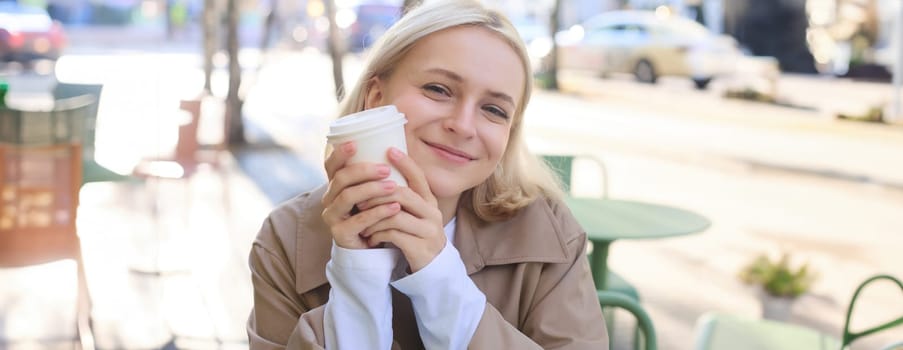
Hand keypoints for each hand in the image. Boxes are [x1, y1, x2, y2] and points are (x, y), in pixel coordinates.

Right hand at [320, 142, 401, 248]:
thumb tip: (396, 148)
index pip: (331, 166)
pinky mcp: (340, 234)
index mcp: (335, 186)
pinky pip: (359, 220)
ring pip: (347, 198)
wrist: (371, 248)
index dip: (339, 153)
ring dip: (371, 189)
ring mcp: (332, 217)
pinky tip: (395, 207)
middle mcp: (329, 199)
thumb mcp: (374, 193)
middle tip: (385, 169)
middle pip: (340, 179)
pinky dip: (378, 212)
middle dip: (363, 171)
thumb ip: (377, 175)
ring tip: (393, 186)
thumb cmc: (375, 214)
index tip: (355, 143)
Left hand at [358, 147, 445, 271]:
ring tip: (361, 219)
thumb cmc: (417, 235)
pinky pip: (393, 235)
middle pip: (403, 195)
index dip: (405, 162)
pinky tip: (369, 237)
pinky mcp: (420, 248)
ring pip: (395, 215)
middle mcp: (432, 213)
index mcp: (430, 201)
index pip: (419, 177)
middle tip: (359, 199)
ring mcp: (428, 231)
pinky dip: (377, 234)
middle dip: (377, 194)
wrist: (433, 267)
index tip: (389, 150)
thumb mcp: (415, 213)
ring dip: (373, 216)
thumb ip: (403, 197)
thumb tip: (380, 173)